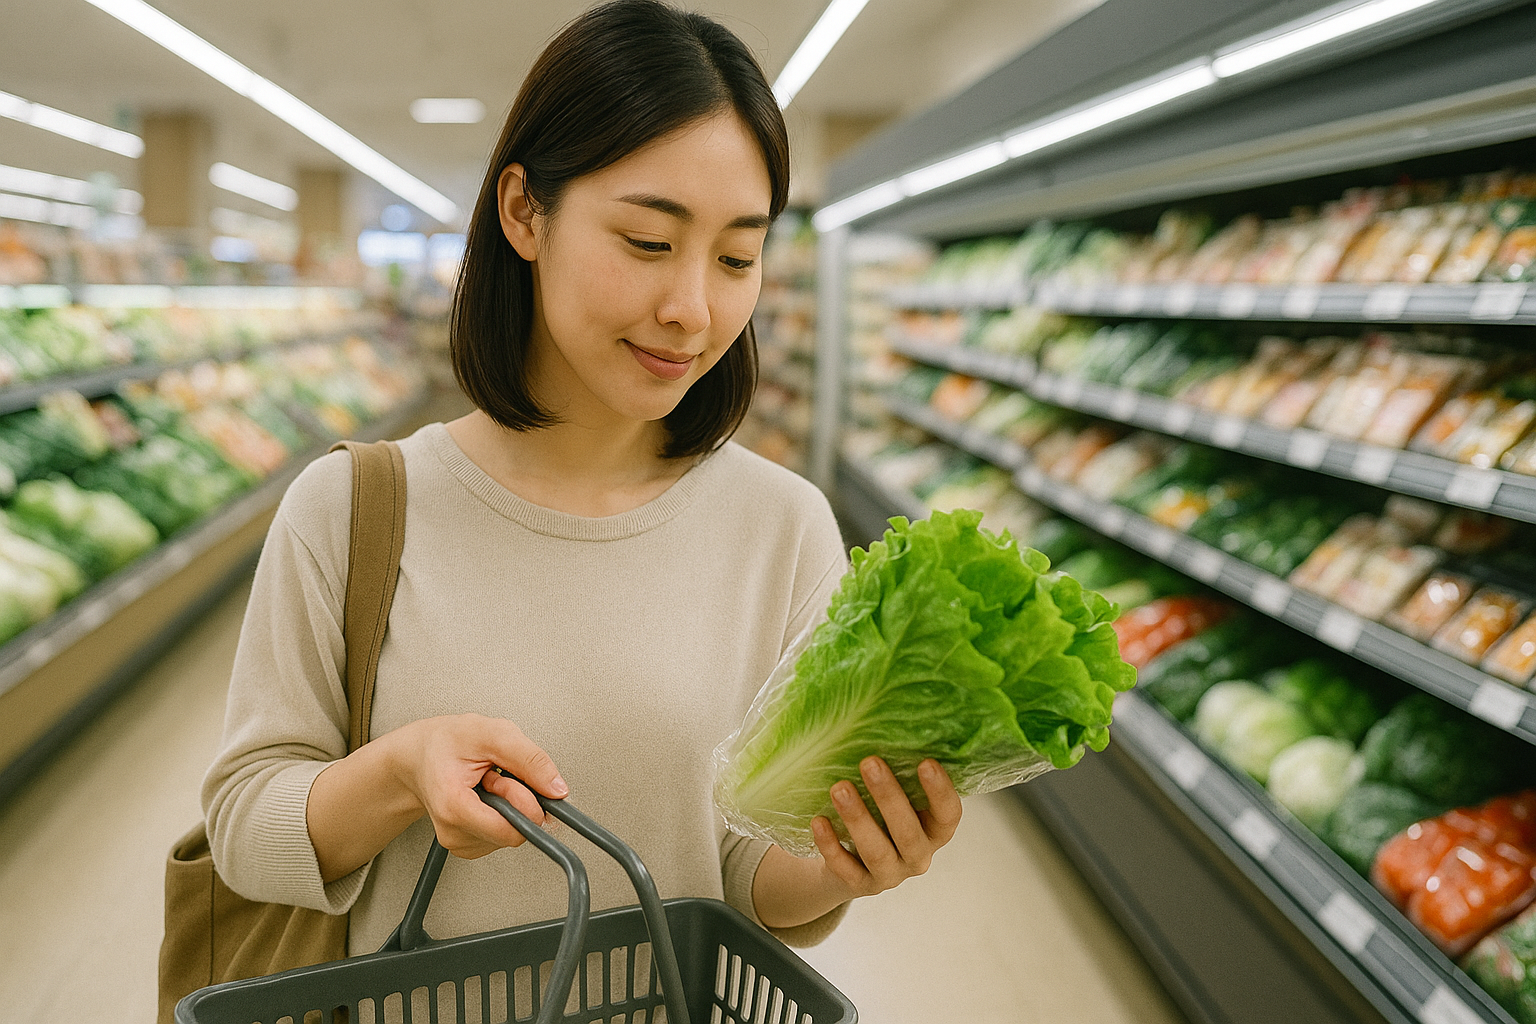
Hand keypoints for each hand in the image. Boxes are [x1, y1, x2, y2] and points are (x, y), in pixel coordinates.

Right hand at [390, 713, 567, 859]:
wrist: (419, 755)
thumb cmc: (447, 742)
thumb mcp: (492, 733)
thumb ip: (530, 759)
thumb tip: (558, 789)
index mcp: (454, 807)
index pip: (512, 830)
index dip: (526, 802)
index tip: (512, 777)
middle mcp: (454, 833)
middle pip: (515, 831)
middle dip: (516, 798)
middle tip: (495, 774)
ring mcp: (460, 842)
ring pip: (512, 832)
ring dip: (508, 803)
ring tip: (485, 781)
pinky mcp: (469, 844)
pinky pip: (504, 833)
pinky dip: (502, 811)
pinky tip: (483, 793)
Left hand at [811, 756, 961, 898]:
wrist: (848, 865)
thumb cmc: (879, 818)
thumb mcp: (896, 800)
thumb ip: (900, 776)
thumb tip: (887, 726)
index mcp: (934, 832)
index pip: (949, 815)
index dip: (941, 792)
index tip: (926, 762)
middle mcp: (918, 857)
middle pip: (909, 833)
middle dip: (889, 797)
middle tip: (869, 763)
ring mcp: (889, 875)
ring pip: (877, 851)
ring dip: (858, 819)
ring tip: (839, 788)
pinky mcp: (859, 885)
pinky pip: (845, 868)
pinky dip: (831, 845)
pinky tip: (818, 821)